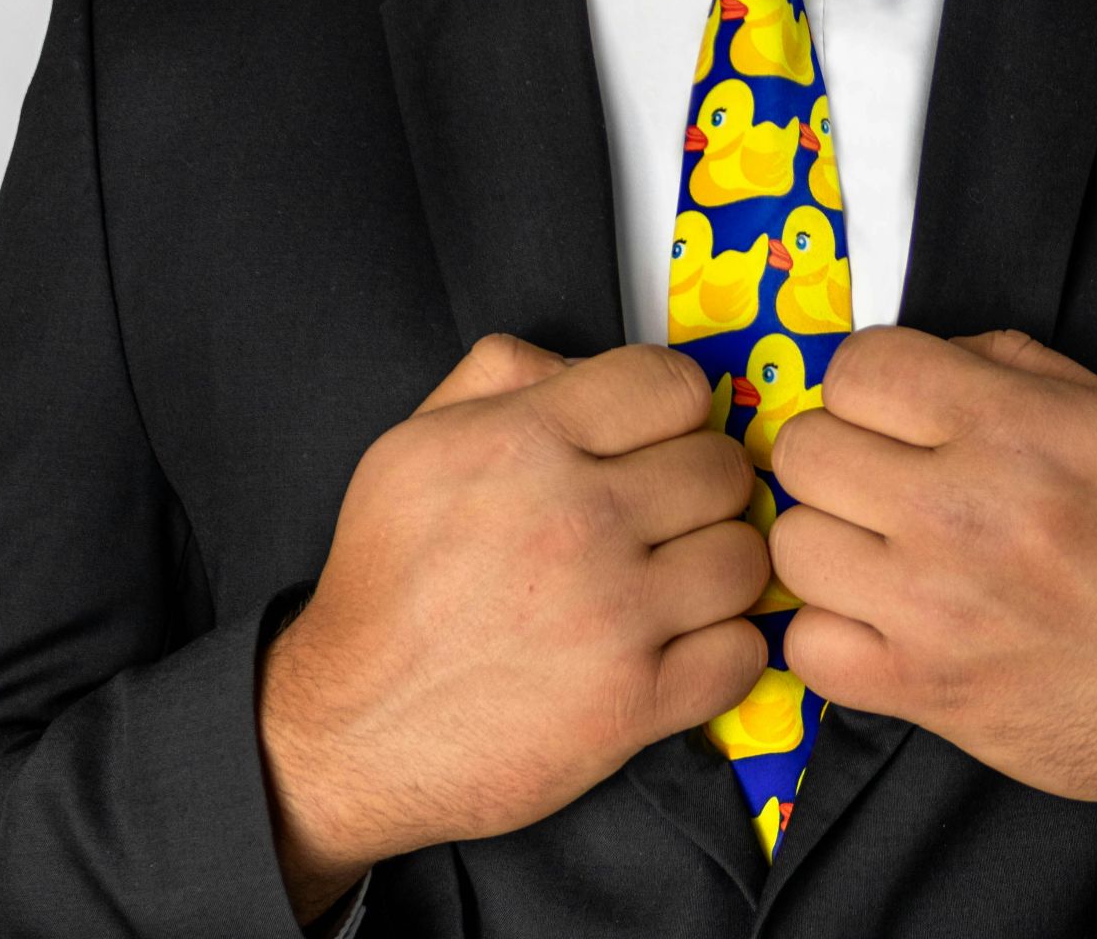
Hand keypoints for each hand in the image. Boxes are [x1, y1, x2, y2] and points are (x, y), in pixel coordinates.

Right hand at [257, 336, 770, 920]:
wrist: (350, 728)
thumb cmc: (388, 587)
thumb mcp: (412, 446)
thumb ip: (502, 378)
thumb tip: (589, 368)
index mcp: (524, 442)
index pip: (673, 385)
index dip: (674, 412)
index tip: (657, 444)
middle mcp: (575, 520)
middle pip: (724, 470)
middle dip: (702, 491)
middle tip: (664, 522)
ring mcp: (612, 615)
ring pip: (747, 558)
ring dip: (719, 571)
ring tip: (671, 586)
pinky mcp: (633, 702)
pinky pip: (744, 652)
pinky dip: (722, 651)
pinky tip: (677, 647)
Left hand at [768, 326, 1096, 841]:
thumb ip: (1015, 366)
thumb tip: (924, 359)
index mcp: (1015, 430)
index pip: (860, 366)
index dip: (870, 384)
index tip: (893, 413)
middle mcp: (962, 511)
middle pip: (805, 448)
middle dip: (838, 455)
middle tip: (881, 484)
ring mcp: (930, 607)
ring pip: (791, 542)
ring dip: (829, 543)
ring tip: (881, 555)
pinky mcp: (918, 689)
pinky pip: (804, 643)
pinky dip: (831, 635)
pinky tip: (879, 624)